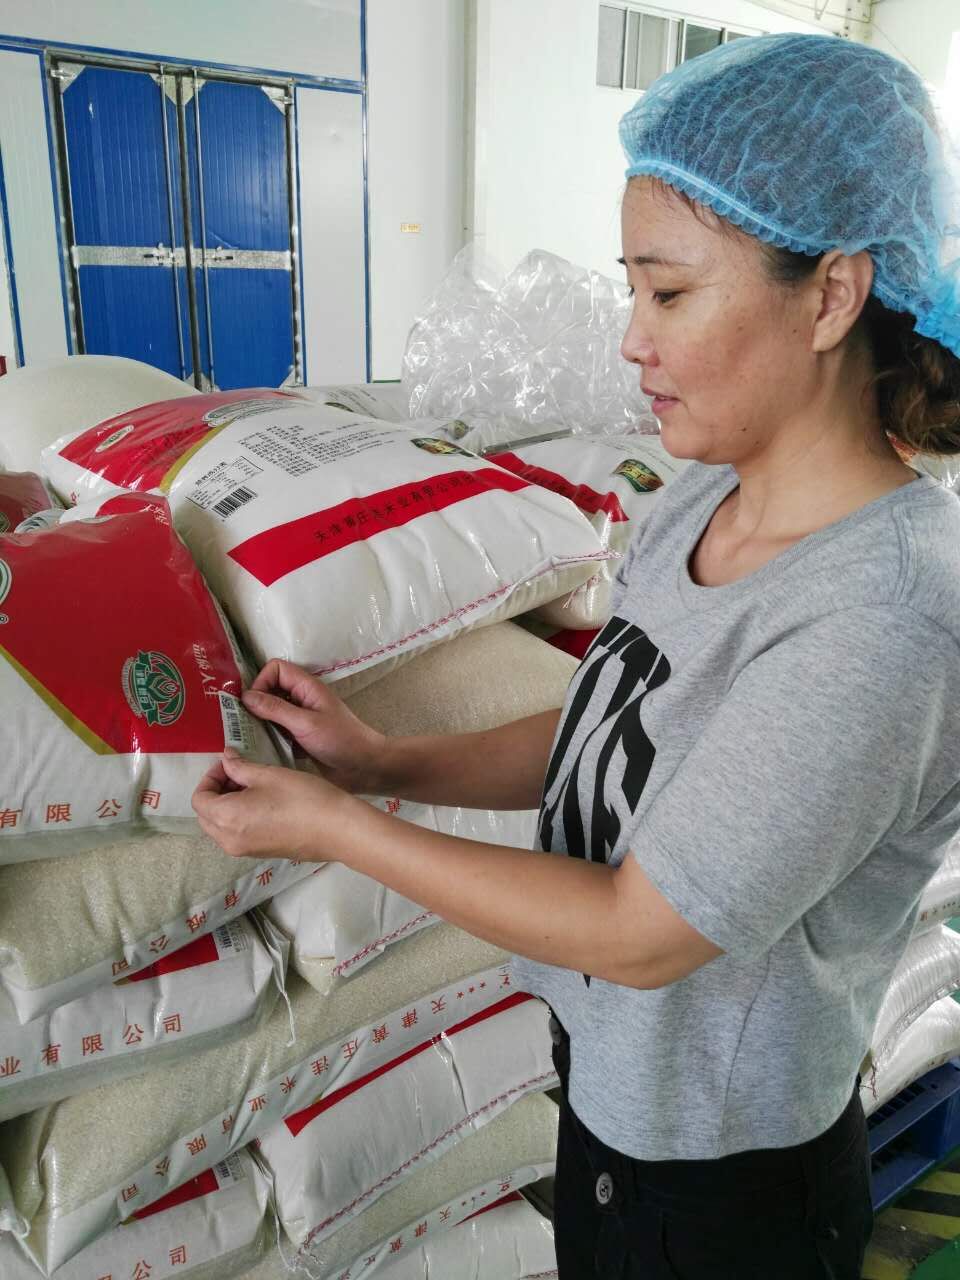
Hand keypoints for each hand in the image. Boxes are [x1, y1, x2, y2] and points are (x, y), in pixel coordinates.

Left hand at [191, 748, 351, 860]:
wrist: (337, 829)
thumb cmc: (302, 797)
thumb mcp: (268, 775)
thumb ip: (240, 767)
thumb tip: (226, 759)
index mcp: (226, 818)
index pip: (199, 798)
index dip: (210, 777)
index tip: (230, 764)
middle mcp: (228, 840)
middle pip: (206, 815)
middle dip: (216, 791)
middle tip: (238, 773)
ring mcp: (244, 850)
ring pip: (220, 827)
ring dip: (227, 805)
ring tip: (252, 786)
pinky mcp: (260, 853)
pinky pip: (236, 835)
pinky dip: (239, 818)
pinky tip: (263, 802)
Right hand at [241, 660, 387, 792]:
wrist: (364, 767)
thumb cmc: (341, 740)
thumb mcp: (305, 723)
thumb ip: (275, 709)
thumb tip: (246, 696)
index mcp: (307, 687)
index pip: (276, 669)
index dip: (261, 681)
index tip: (252, 703)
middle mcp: (301, 699)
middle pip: (270, 689)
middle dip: (255, 702)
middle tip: (240, 721)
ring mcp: (299, 718)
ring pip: (270, 711)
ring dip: (259, 721)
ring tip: (246, 736)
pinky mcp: (298, 737)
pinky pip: (276, 731)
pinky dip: (267, 736)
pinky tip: (259, 749)